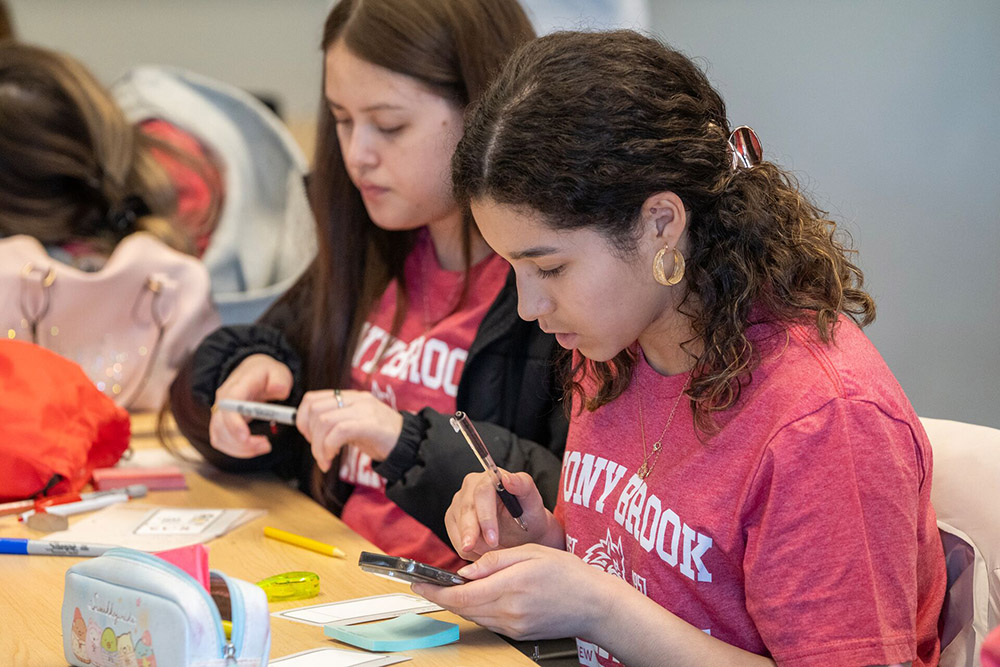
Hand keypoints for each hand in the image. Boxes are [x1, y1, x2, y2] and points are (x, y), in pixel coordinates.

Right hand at [209, 354, 292, 457]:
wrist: (254, 373)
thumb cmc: (267, 374)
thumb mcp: (278, 372)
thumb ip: (280, 380)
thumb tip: (279, 389)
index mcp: (237, 386)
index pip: (229, 405)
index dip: (234, 423)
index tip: (246, 436)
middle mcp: (223, 401)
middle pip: (221, 425)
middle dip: (241, 441)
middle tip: (266, 445)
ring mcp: (220, 413)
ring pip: (220, 437)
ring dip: (241, 448)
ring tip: (265, 446)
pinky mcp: (221, 424)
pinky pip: (221, 441)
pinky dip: (237, 450)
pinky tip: (254, 448)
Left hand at [295, 389, 403, 471]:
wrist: (409, 445)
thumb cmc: (381, 438)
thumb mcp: (354, 426)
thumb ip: (335, 424)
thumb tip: (310, 432)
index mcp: (350, 397)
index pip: (313, 399)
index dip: (302, 418)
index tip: (308, 437)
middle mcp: (356, 399)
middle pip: (315, 409)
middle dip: (309, 435)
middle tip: (318, 452)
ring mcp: (363, 410)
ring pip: (324, 421)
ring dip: (318, 446)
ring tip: (325, 460)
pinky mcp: (370, 424)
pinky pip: (339, 431)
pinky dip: (328, 448)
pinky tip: (331, 459)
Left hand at [413, 544, 616, 640]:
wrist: (595, 605)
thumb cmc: (569, 574)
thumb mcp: (531, 552)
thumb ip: (495, 560)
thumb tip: (465, 571)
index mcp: (510, 587)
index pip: (461, 595)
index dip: (435, 592)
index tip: (418, 584)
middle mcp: (509, 612)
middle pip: (463, 609)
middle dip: (443, 597)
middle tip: (429, 584)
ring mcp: (514, 627)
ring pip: (474, 617)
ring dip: (461, 603)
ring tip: (456, 588)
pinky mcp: (518, 635)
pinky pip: (489, 622)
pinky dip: (478, 609)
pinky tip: (482, 596)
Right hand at [444, 470, 562, 559]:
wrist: (524, 531)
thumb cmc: (529, 515)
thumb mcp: (532, 502)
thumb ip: (523, 485)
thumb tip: (507, 479)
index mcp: (490, 478)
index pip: (482, 494)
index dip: (486, 518)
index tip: (493, 539)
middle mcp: (470, 487)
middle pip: (465, 510)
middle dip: (474, 535)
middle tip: (486, 554)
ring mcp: (459, 503)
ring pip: (458, 526)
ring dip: (474, 546)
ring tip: (494, 554)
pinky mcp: (452, 519)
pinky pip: (455, 538)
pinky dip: (469, 550)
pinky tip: (485, 552)